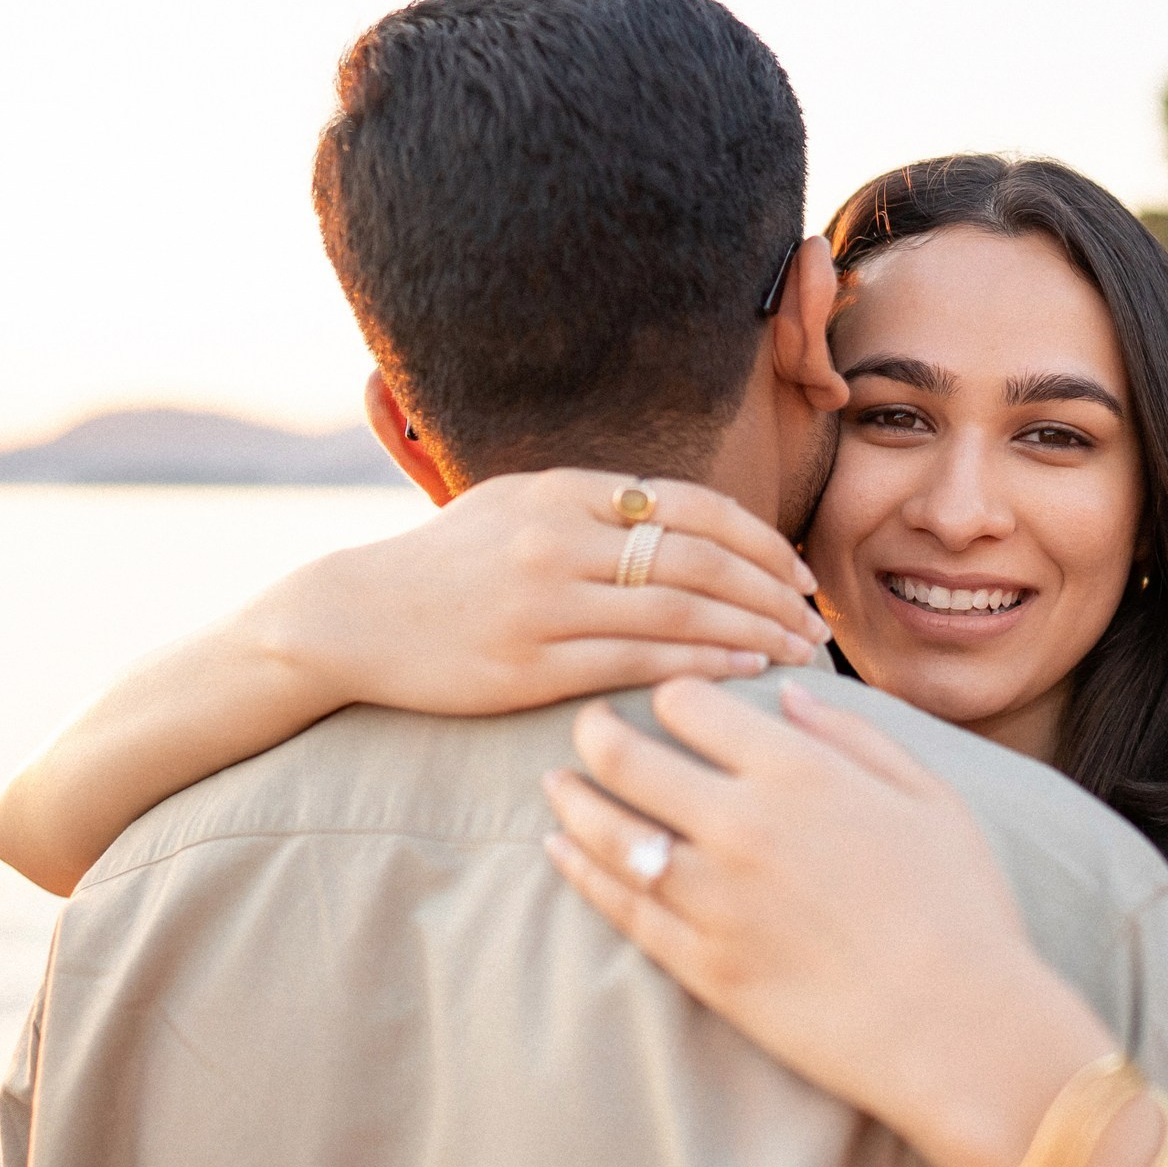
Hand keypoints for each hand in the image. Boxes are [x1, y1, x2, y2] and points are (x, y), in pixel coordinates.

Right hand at [249, 470, 831, 717]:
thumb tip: (686, 522)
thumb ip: (596, 508)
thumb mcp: (517, 507)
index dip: (758, 540)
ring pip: (678, 613)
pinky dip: (700, 665)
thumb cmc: (447, 566)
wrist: (353, 618)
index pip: (692, 507)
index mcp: (564, 492)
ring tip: (795, 654)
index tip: (797, 573)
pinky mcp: (528, 663)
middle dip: (771, 592)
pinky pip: (637, 662)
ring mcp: (543, 602)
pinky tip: (741, 675)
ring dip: (751, 633)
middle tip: (814, 622)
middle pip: (699, 560)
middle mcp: (559, 538)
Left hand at [545, 677, 1116, 1166]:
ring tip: (555, 783)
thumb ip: (854, 736)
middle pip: (626, 757)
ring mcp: (712, 899)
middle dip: (595, 731)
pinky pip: (619, 907)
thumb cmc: (962, 908)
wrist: (959, 1030)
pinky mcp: (700, 965)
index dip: (670, 693)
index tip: (668, 701)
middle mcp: (741, 825)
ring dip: (571, 799)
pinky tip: (560, 852)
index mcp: (798, 772)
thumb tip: (788, 692)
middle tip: (585, 726)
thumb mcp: (929, 797)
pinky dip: (579, 871)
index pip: (687, 703)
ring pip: (606, 831)